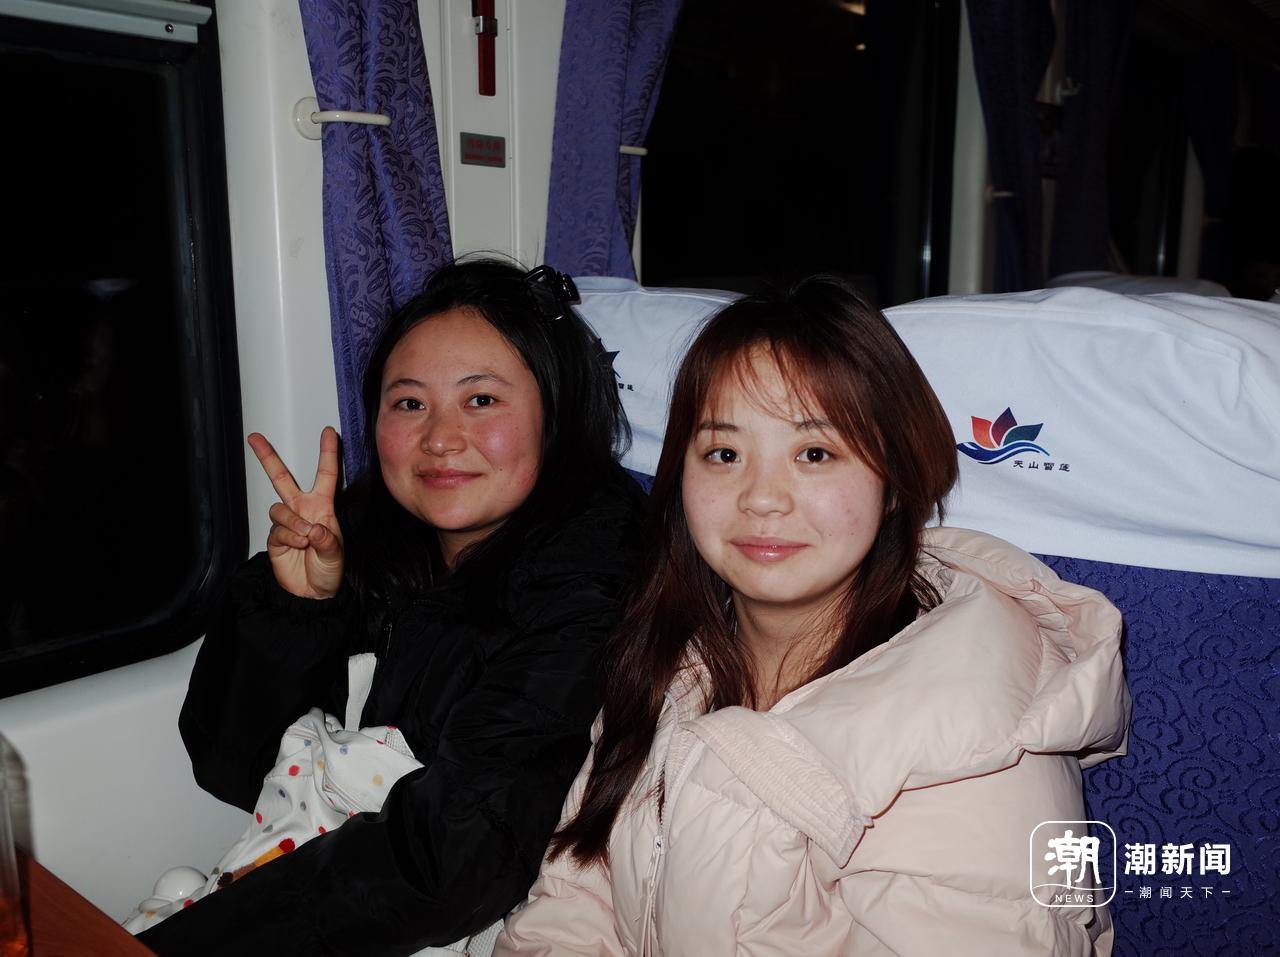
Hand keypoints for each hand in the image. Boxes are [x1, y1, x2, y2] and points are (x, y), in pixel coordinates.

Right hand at [248, 427, 344, 598]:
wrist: (312, 593)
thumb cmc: (328, 571)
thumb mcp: (336, 555)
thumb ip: (327, 541)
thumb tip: (313, 528)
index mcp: (322, 507)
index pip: (326, 474)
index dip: (328, 453)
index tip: (329, 432)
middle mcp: (303, 510)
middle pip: (282, 478)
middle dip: (268, 457)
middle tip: (254, 439)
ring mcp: (287, 522)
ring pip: (279, 508)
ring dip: (293, 523)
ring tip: (305, 539)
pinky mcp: (275, 537)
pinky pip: (277, 529)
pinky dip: (289, 538)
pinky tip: (298, 546)